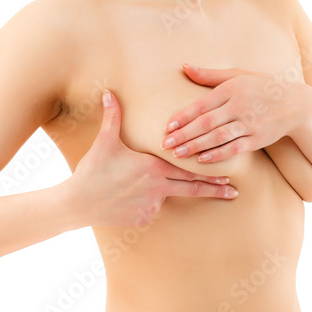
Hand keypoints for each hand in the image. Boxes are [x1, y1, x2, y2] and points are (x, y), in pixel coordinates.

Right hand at [72, 89, 238, 227]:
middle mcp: (158, 189)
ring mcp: (151, 206)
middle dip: (213, 190)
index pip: (190, 172)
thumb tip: (109, 93)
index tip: (230, 178)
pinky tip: (127, 199)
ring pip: (165, 198)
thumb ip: (112, 117)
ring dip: (163, 193)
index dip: (211, 175)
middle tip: (233, 192)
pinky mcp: (142, 219)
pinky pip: (150, 210)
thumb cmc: (92, 171)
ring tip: (141, 189)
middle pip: (192, 189)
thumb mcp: (105, 142)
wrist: (78, 203)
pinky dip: (145, 204)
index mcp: (154, 168)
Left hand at [161, 63, 308, 163]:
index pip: (202, 104)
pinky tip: (202, 160)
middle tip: (164, 144)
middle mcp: (240, 106)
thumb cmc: (261, 87)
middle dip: (184, 134)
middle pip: (206, 122)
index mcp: (232, 89)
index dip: (183, 116)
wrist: (295, 104)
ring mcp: (249, 123)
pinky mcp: (257, 139)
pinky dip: (218, 154)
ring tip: (177, 154)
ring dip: (196, 146)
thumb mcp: (237, 75)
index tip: (168, 126)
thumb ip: (210, 75)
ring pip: (218, 137)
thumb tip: (184, 67)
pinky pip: (234, 148)